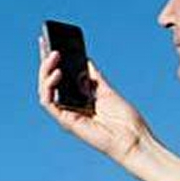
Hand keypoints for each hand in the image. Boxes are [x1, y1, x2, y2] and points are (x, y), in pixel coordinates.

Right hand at [37, 47, 151, 166]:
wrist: (133, 138)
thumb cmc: (124, 119)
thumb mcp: (107, 90)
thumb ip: (93, 77)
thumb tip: (85, 60)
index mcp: (79, 99)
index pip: (61, 78)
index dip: (52, 62)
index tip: (49, 42)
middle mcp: (69, 106)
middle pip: (50, 82)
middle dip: (46, 63)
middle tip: (48, 44)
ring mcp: (66, 113)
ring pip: (45, 90)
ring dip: (46, 71)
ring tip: (54, 55)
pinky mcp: (66, 121)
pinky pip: (49, 102)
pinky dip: (49, 87)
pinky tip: (58, 73)